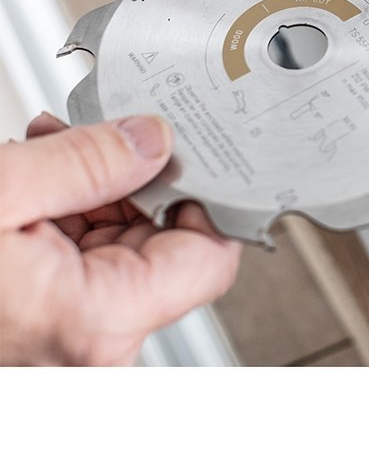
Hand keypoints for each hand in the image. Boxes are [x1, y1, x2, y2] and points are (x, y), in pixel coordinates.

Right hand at [0, 112, 240, 364]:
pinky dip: (68, 212)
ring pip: (121, 247)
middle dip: (135, 182)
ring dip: (96, 190)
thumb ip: (88, 162)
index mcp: (94, 321)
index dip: (211, 196)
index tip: (196, 152)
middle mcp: (89, 345)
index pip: (213, 259)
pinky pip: (82, 260)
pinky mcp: (41, 324)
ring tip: (52, 151)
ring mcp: (65, 338)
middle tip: (100, 138)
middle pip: (165, 245)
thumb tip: (157, 140)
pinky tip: (40, 177)